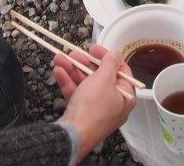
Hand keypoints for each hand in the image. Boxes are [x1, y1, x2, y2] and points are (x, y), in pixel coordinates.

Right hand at [56, 45, 135, 159]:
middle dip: (84, 63)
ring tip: (60, 58)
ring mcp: (96, 110)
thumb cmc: (93, 109)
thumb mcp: (104, 79)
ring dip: (72, 69)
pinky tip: (59, 72)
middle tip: (74, 54)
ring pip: (85, 84)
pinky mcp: (82, 114)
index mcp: (125, 96)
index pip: (120, 70)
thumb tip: (116, 53)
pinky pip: (76, 94)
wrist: (73, 135)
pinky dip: (68, 82)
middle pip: (100, 77)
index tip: (94, 49)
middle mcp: (113, 104)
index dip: (107, 57)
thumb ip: (110, 63)